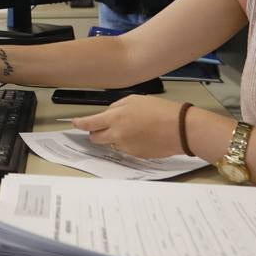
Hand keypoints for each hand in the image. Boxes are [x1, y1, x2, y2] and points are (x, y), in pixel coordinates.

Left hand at [71, 94, 187, 157]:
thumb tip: (109, 112)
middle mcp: (117, 134)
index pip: (90, 123)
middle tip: (102, 127)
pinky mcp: (135, 155)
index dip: (80, 124)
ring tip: (134, 128)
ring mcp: (126, 147)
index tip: (75, 123)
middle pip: (96, 138)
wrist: (180, 129)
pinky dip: (128, 143)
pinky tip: (142, 136)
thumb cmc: (162, 112)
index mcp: (116, 117)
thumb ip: (117, 106)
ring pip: (111, 143)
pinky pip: (125, 149)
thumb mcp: (136, 100)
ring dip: (115, 137)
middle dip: (95, 133)